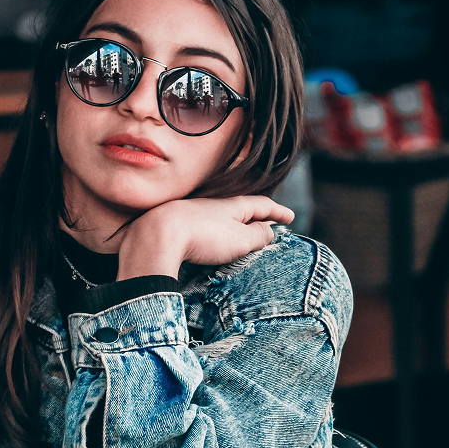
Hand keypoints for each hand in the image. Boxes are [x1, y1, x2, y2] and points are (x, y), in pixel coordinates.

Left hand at [117, 196, 293, 279]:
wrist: (158, 235)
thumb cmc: (203, 236)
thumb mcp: (240, 238)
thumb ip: (259, 235)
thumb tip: (269, 231)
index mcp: (233, 205)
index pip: (261, 205)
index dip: (277, 212)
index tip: (290, 218)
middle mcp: (214, 205)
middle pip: (241, 210)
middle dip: (256, 217)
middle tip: (268, 226)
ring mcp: (194, 214)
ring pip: (221, 218)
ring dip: (235, 226)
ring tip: (243, 237)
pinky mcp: (178, 226)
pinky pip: (204, 228)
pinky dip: (216, 234)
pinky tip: (211, 242)